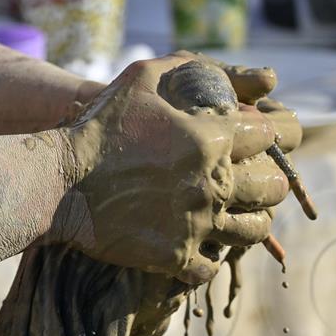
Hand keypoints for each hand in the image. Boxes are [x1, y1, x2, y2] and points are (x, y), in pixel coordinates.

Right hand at [55, 53, 300, 283]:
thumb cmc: (100, 127)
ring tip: (247, 217)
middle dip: (275, 181)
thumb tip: (246, 75)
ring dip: (255, 222)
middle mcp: (213, 184)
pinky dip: (209, 260)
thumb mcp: (142, 78)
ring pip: (253, 231)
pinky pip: (211, 268)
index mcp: (212, 140)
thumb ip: (191, 67)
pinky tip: (202, 248)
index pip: (268, 136)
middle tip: (269, 182)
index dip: (268, 135)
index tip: (261, 140)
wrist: (60, 183)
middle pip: (272, 187)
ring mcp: (197, 225)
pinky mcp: (176, 257)